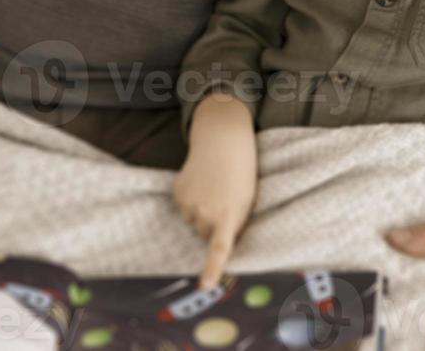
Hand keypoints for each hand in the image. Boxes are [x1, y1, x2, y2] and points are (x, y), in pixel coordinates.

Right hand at [173, 92, 257, 289]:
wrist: (223, 140)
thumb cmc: (242, 173)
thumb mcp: (246, 201)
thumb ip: (234, 224)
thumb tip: (216, 244)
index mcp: (229, 216)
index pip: (220, 248)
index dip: (212, 268)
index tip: (205, 284)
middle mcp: (206, 213)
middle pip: (204, 235)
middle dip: (212, 225)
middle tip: (224, 200)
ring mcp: (189, 203)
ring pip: (192, 222)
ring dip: (201, 212)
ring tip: (213, 188)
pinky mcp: (177, 192)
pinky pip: (183, 207)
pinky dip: (190, 199)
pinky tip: (201, 181)